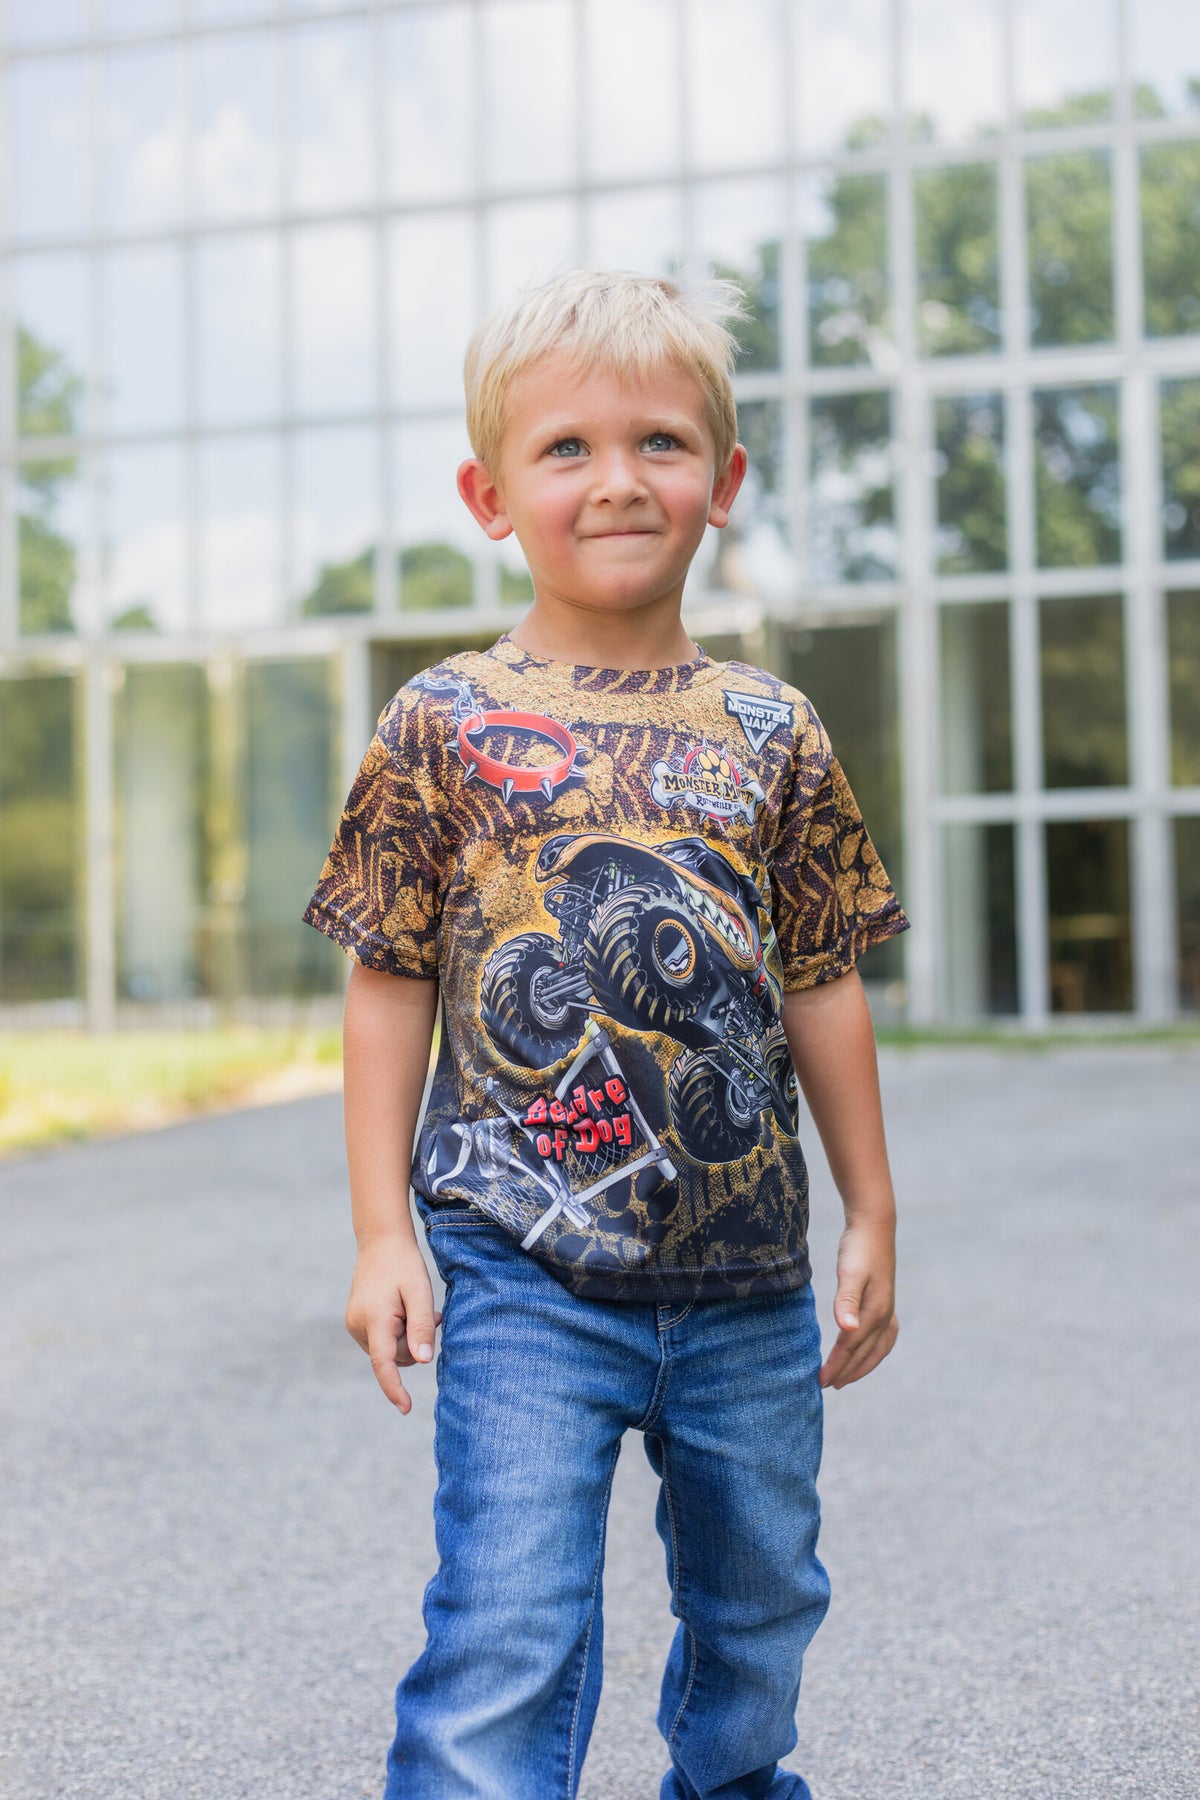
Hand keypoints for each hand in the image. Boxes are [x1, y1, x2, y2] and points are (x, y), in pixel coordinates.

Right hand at [345, 1239, 441, 1413]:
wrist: (380, 1242)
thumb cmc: (403, 1265)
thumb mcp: (420, 1293)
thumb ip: (421, 1328)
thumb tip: (423, 1361)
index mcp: (374, 1320)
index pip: (384, 1364)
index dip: (395, 1389)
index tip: (406, 1408)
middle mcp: (358, 1326)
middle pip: (394, 1356)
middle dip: (414, 1343)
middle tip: (429, 1314)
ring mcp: (354, 1325)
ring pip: (390, 1350)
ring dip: (408, 1336)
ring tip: (416, 1308)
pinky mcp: (356, 1322)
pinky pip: (384, 1340)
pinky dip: (398, 1331)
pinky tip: (404, 1310)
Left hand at [819, 1222, 897, 1389]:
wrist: (874, 1225)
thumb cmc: (858, 1248)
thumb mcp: (849, 1273)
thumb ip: (847, 1301)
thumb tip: (846, 1330)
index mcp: (874, 1312)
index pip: (851, 1347)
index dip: (835, 1366)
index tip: (819, 1381)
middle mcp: (884, 1316)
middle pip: (864, 1353)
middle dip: (846, 1372)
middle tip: (825, 1385)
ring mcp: (888, 1310)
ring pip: (877, 1349)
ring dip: (861, 1366)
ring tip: (844, 1377)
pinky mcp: (886, 1303)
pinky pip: (884, 1338)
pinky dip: (874, 1352)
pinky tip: (866, 1352)